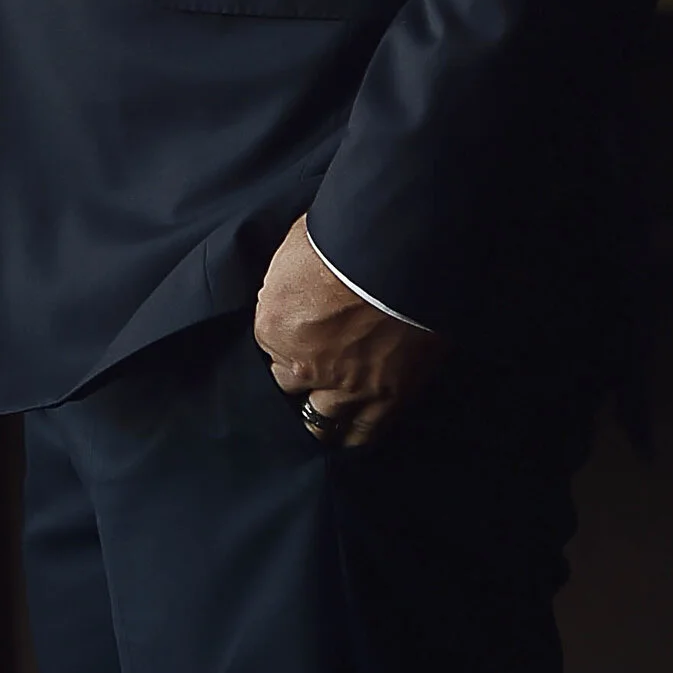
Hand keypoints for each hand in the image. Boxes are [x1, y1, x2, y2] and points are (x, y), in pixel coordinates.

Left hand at [253, 215, 444, 450]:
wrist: (403, 252)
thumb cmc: (347, 237)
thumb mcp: (298, 249)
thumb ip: (290, 282)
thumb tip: (294, 289)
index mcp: (273, 325)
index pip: (268, 345)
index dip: (286, 338)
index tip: (299, 330)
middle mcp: (303, 365)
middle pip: (289, 386)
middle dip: (298, 378)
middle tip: (311, 370)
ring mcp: (346, 388)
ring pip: (322, 424)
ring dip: (323, 418)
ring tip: (328, 417)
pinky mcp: (387, 400)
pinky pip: (366, 434)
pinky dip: (359, 434)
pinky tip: (356, 435)